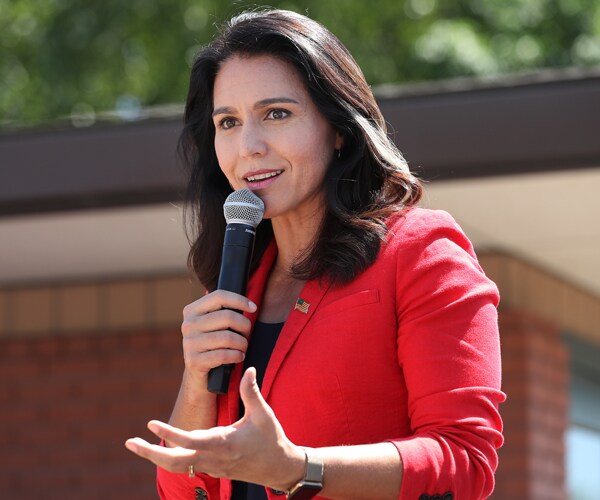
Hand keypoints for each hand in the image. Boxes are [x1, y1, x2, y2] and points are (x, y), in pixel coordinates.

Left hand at [125, 368, 304, 490]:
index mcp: (224, 443)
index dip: (170, 433)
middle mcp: (213, 458)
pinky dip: (168, 459)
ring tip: (135, 445)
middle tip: (129, 442)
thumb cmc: (271, 439)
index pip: (190, 441)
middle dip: (150, 454)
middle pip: (174, 462)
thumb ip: (251, 391)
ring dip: (155, 457)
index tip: (151, 424)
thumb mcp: (263, 414)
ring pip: (177, 467)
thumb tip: (248, 367)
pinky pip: (185, 466)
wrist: (279, 468)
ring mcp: (211, 466)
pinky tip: (157, 449)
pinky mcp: (212, 468)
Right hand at [181, 290, 256, 387]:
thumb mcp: (215, 325)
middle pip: (227, 316)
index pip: (219, 296)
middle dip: (244, 326)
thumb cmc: (214, 346)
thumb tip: (248, 303)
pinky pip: (223, 355)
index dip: (240, 300)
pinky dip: (236, 356)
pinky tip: (238, 357)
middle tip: (247, 334)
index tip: (253, 308)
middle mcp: (188, 324)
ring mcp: (189, 343)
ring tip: (243, 347)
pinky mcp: (193, 361)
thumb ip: (224, 311)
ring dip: (242, 344)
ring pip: (228, 337)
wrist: (200, 377)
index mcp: (192, 310)